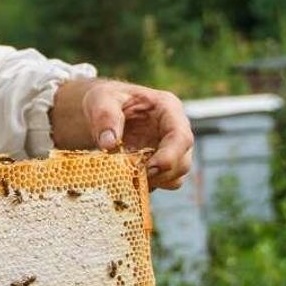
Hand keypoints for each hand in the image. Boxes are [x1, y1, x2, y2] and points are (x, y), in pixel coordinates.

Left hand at [51, 78, 193, 189]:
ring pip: (176, 176)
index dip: (170, 156)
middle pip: (184, 161)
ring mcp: (170, 149)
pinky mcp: (159, 164)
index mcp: (168, 109)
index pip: (181, 136)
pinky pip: (161, 183)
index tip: (149, 169)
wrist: (103, 109)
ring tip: (127, 177)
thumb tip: (109, 144)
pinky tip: (127, 179)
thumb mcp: (101, 99)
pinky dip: (146, 186)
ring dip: (155, 183)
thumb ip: (105, 116)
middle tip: (133, 177)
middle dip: (162, 175)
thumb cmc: (106, 99)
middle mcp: (175, 130)